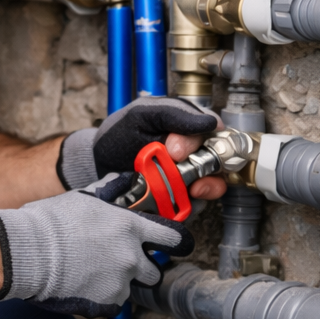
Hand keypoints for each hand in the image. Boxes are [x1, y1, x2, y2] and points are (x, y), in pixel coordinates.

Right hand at [0, 172, 195, 317]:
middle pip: (155, 271)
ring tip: (90, 274)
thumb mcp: (83, 197)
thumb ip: (110, 191)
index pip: (173, 237)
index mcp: (130, 229)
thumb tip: (124, 179)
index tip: (178, 246)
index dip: (178, 242)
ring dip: (117, 284)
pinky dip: (100, 299)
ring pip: (129, 288)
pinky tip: (81, 286)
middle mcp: (131, 257)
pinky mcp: (106, 303)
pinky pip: (111, 304)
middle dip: (141, 268)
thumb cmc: (51, 222)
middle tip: (117, 263)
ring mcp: (120, 283)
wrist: (27, 252)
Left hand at [58, 97, 227, 201]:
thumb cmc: (120, 135)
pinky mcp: (182, 199)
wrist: (99, 165)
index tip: (176, 149)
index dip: (203, 141)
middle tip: (175, 165)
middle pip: (220, 161)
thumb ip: (173, 113)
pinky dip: (187, 205)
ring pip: (213, 185)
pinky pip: (197, 205)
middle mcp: (195, 152)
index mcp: (189, 126)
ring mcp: (191, 176)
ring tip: (181, 187)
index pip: (215, 132)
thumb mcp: (142, 114)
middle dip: (203, 166)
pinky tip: (172, 200)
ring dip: (199, 187)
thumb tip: (211, 122)